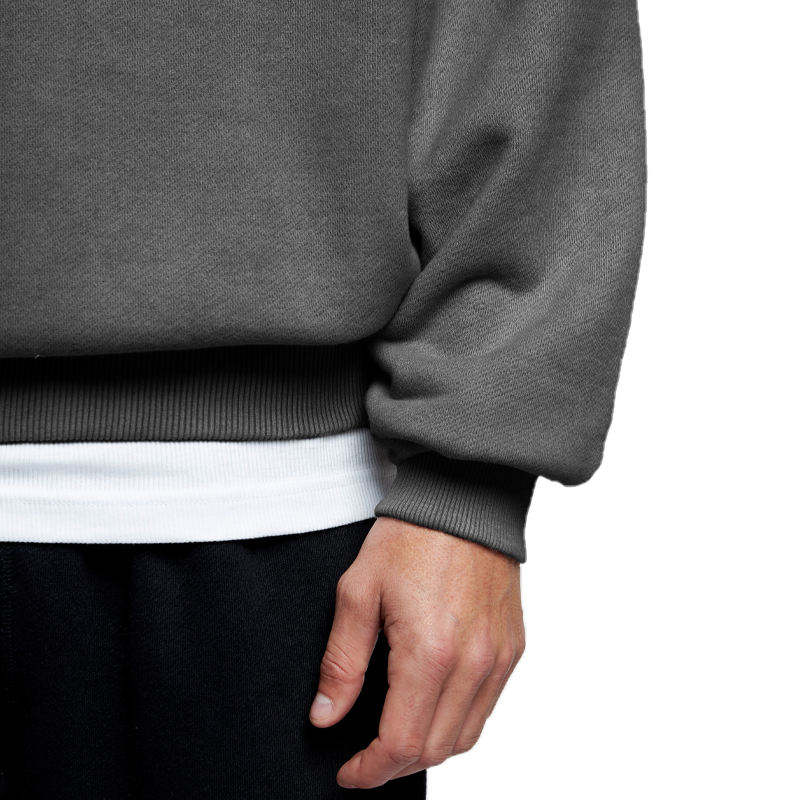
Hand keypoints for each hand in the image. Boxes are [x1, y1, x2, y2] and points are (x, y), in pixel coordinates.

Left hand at [309, 516, 524, 788]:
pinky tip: (432, 706)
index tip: (347, 772)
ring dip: (427, 748)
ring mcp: (499, 657)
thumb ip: (341, 662)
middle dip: (393, 766)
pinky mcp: (513, 647)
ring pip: (465, 737)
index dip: (369, 770)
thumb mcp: (358, 592)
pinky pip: (487, 707)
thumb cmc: (409, 537)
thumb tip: (326, 716)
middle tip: (365, 757)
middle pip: (434, 749)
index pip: (401, 743)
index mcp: (430, 651)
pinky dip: (457, 722)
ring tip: (395, 736)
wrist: (464, 498)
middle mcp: (473, 663)